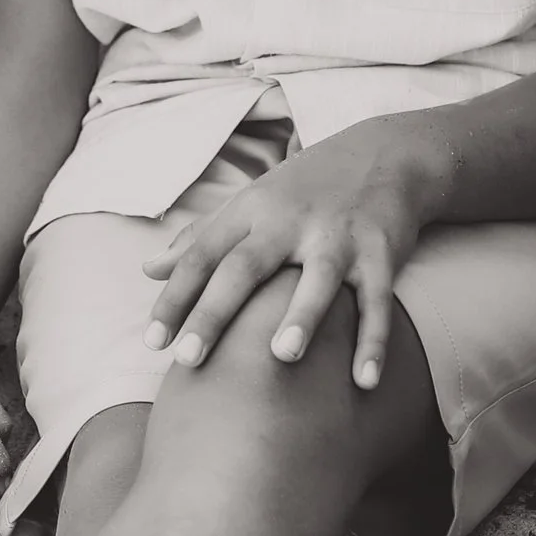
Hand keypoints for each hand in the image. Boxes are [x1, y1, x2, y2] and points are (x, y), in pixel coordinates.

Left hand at [141, 124, 439, 391]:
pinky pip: (377, 301)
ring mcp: (338, 236)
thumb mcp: (251, 202)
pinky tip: (364, 382)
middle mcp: (290, 221)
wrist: (387, 152)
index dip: (175, 297)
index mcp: (251, 211)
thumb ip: (200, 237)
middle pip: (245, 267)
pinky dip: (374, 341)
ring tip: (282, 356)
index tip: (152, 341)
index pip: (202, 255)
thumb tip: (148, 269)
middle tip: (188, 359)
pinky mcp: (382, 252)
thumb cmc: (305, 188)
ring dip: (301, 316)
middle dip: (215, 312)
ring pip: (317, 278)